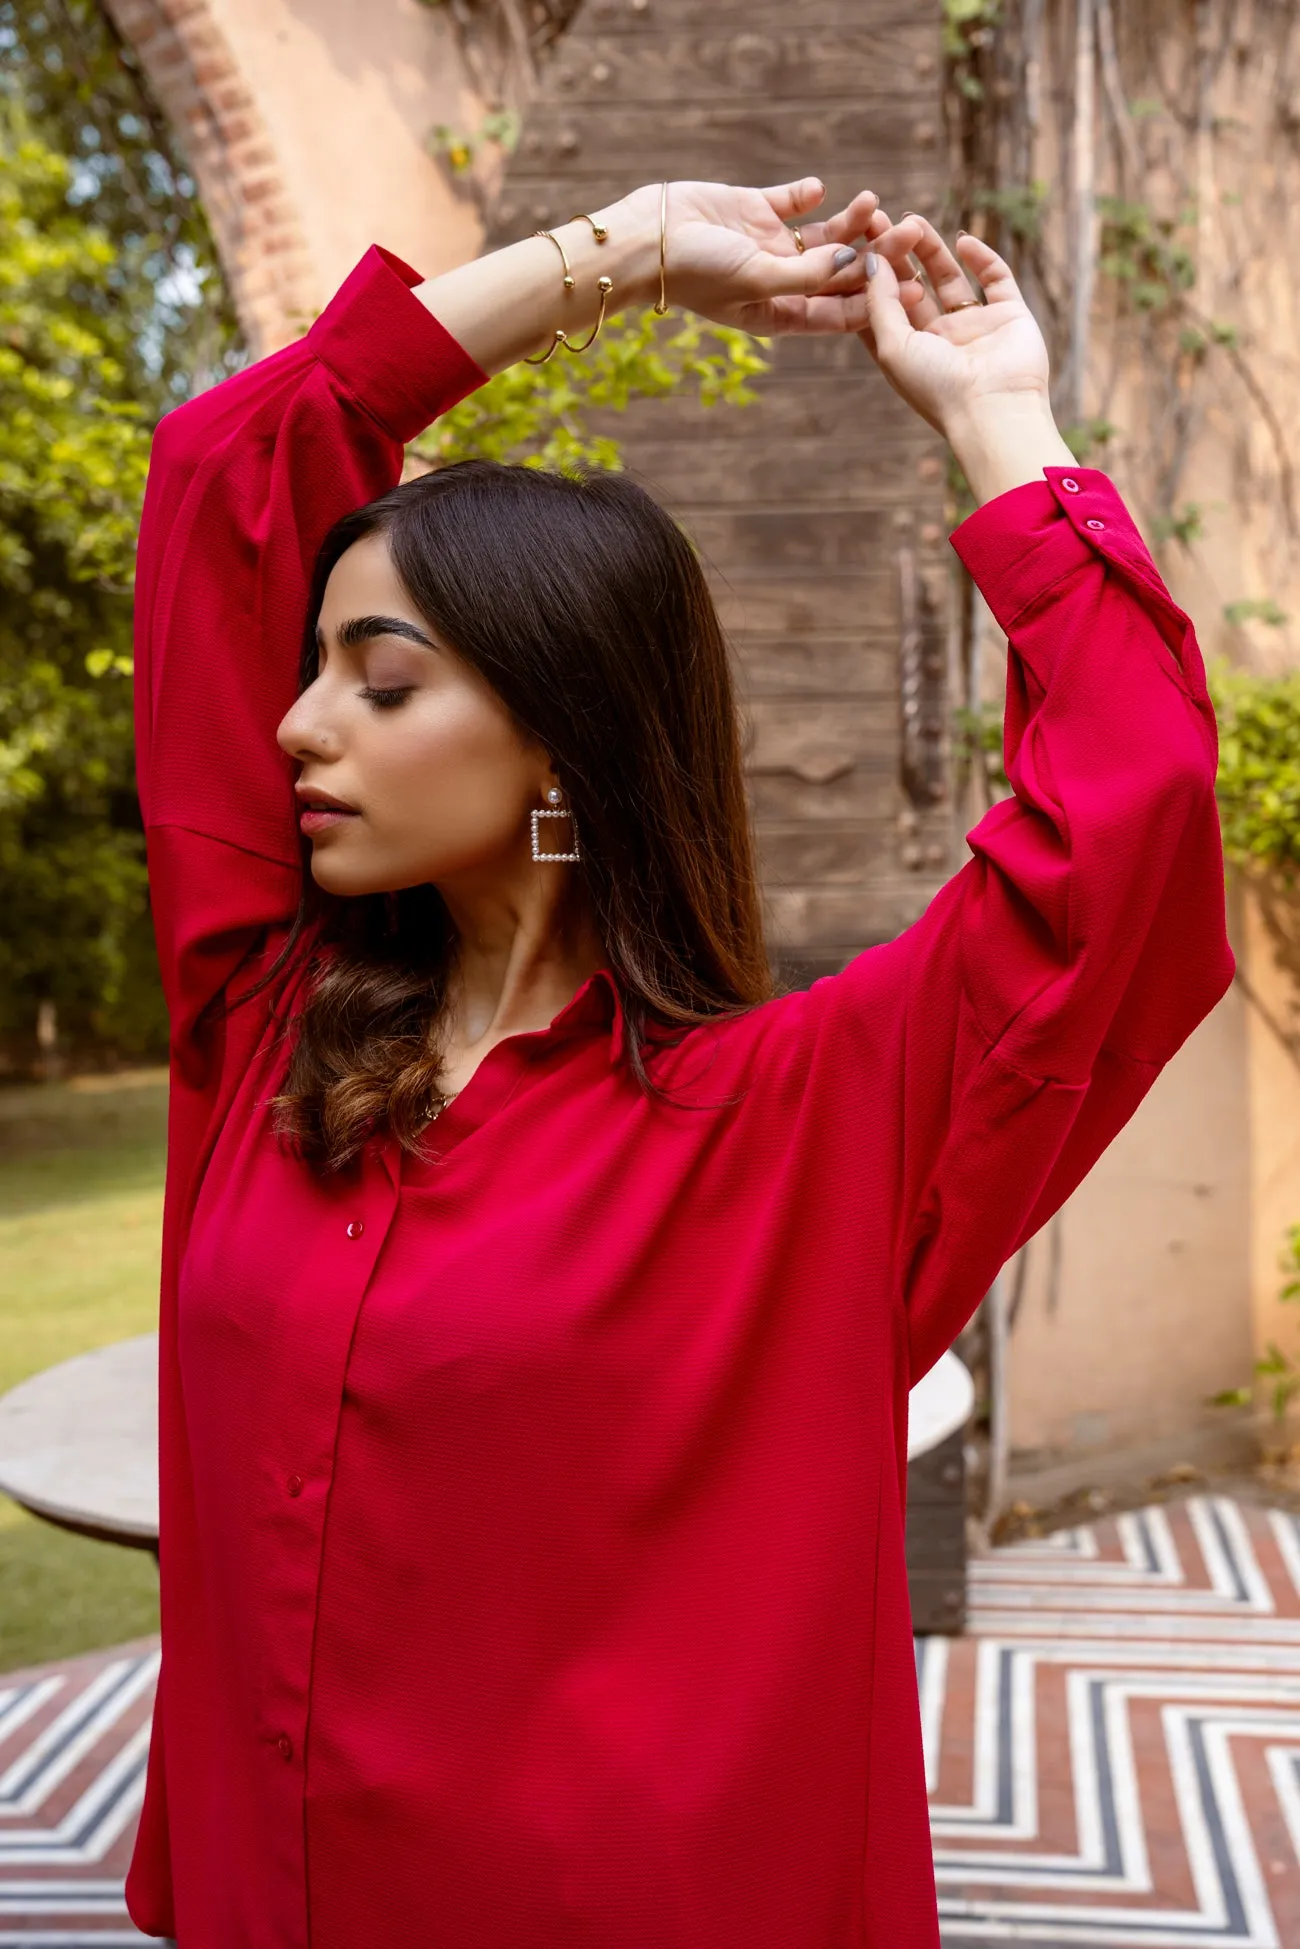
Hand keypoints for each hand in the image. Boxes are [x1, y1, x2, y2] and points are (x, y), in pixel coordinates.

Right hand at [600, 178, 888, 334]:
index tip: (911, 288)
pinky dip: (807, 195)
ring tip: (873, 201)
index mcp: (778, 315)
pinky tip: (820, 189)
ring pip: (822, 237)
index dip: (874, 302)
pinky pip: (790, 202)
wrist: (644, 239)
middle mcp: (777, 283)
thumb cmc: (695, 272)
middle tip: (907, 232)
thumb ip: (807, 274)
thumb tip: (856, 264)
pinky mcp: (752, 211)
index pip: (837, 313)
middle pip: (837, 272)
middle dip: (872, 255)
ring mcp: (766, 246)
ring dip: (848, 222)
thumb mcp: (757, 279)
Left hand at [859, 212, 1075, 500]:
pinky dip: (981, 257)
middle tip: (880, 218)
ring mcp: (973, 326)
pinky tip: (962, 241)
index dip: (869, 274)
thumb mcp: (892, 345)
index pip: (883, 306)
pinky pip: (995, 278)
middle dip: (896, 254)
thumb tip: (871, 261)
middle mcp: (938, 339)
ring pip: (949, 278)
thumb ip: (880, 302)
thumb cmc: (936, 387)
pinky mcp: (1008, 315)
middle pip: (913, 287)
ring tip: (914, 220)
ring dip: (931, 250)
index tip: (855, 241)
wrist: (994, 409)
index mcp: (907, 352)